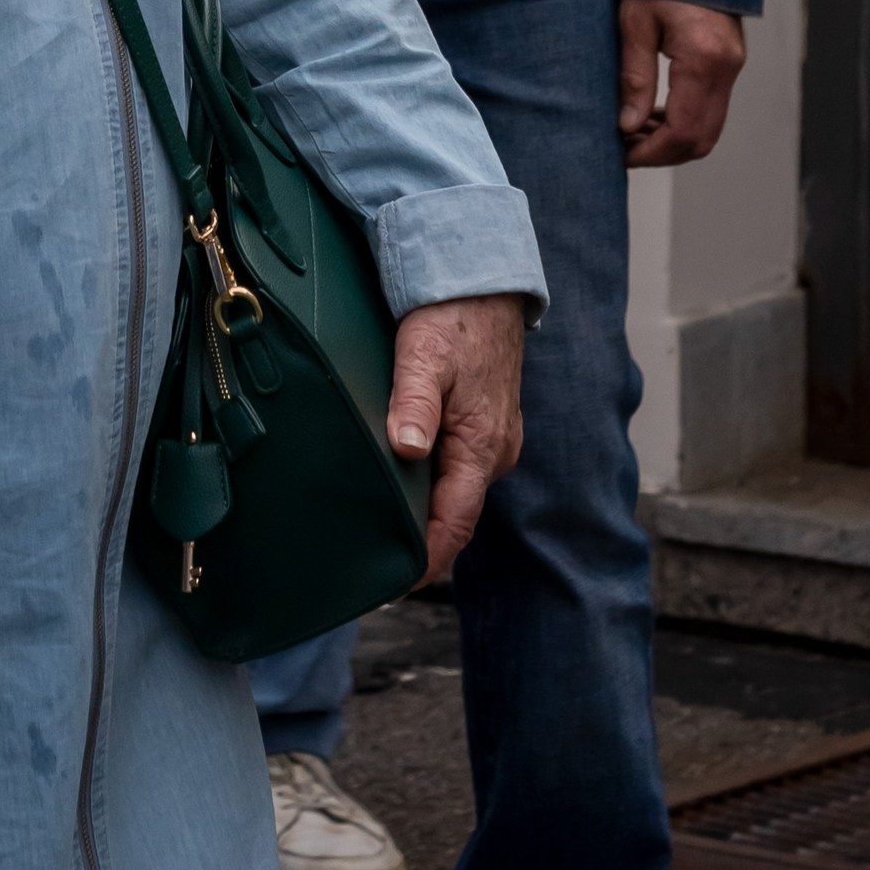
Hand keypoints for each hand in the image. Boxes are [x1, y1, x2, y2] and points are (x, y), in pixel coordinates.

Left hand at [387, 293, 525, 582]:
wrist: (483, 283)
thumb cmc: (452, 319)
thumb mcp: (424, 356)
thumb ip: (414, 403)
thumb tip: (407, 449)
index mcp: (481, 447)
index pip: (455, 523)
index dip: (427, 559)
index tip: (396, 585)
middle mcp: (494, 453)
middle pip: (456, 515)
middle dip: (422, 543)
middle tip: (376, 563)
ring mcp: (493, 441)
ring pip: (457, 492)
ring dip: (427, 514)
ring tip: (383, 533)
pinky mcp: (485, 426)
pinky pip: (459, 469)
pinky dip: (434, 486)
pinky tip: (403, 488)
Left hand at [617, 0, 744, 166]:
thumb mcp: (634, 23)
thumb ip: (634, 77)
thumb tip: (627, 126)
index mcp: (703, 60)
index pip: (683, 131)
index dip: (651, 152)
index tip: (620, 152)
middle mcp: (726, 68)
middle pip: (702, 138)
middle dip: (663, 152)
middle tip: (625, 146)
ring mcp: (733, 66)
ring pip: (709, 128)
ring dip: (673, 138)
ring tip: (632, 129)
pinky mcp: (729, 62)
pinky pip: (711, 107)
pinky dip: (684, 120)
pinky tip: (653, 113)